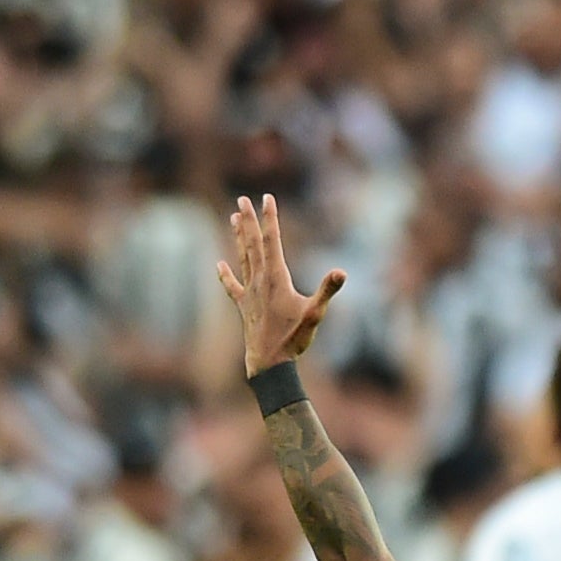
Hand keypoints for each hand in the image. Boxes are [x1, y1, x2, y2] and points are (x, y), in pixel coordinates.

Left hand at [215, 195, 345, 376]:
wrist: (269, 362)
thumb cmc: (293, 339)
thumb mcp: (315, 313)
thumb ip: (327, 290)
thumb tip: (342, 272)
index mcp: (276, 277)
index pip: (273, 240)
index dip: (270, 218)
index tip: (266, 198)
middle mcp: (259, 280)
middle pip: (253, 244)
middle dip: (249, 221)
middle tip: (243, 200)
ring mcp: (249, 293)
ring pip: (242, 258)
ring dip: (239, 238)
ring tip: (233, 218)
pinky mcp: (244, 306)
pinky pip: (232, 286)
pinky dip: (225, 275)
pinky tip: (219, 265)